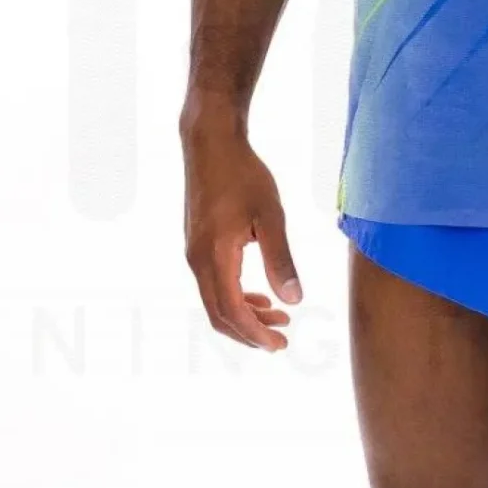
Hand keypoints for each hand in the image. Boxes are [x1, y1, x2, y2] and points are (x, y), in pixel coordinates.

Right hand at [182, 107, 301, 351]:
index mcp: (215, 257)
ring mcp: (194, 254)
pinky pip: (213, 285)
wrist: (210, 144)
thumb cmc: (243, 175)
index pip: (232, 311)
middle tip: (282, 340)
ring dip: (245, 316)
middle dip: (250, 333)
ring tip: (278, 319)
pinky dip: (235, 298)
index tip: (282, 344)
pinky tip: (259, 296)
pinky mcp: (197, 246)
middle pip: (219, 315)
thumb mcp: (271, 216)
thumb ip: (281, 260)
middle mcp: (197, 261)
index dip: (256, 333)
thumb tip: (294, 300)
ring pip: (215, 301)